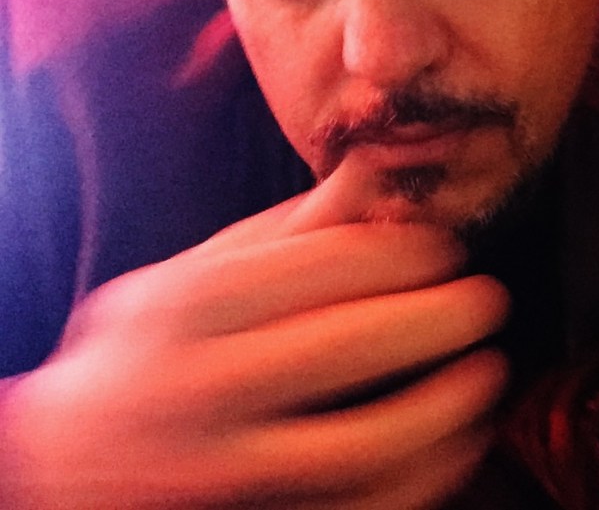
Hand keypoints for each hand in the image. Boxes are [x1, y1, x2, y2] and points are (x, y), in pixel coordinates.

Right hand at [0, 151, 510, 508]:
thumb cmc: (157, 347)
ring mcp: (219, 470)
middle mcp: (197, 385)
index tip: (450, 248)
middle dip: (437, 320)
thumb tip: (380, 163)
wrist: (67, 462)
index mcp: (189, 304)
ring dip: (442, 409)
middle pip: (341, 350)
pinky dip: (423, 477)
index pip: (316, 266)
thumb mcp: (204, 274)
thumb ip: (293, 228)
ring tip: (489, 371)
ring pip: (354, 447)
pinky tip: (459, 440)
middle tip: (489, 300)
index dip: (403, 253)